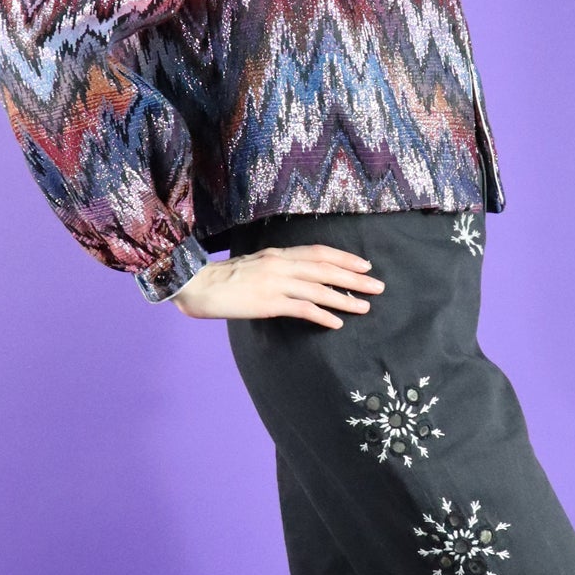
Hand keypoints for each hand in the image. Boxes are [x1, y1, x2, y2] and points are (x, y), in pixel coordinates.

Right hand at [172, 245, 383, 327]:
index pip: (319, 252)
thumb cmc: (223, 279)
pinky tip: (336, 322)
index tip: (364, 265)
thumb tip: (296, 278)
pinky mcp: (269, 302)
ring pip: (319, 289)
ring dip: (345, 298)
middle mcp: (280, 264)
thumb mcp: (254, 266)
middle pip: (326, 269)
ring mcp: (275, 283)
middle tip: (377, 286)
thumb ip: (276, 268)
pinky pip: (302, 308)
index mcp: (278, 254)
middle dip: (354, 278)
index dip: (344, 258)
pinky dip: (322, 314)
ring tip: (365, 307)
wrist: (196, 284)